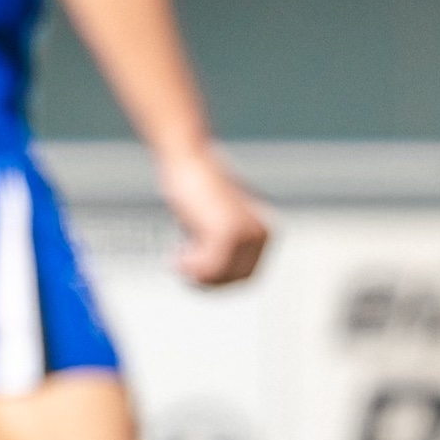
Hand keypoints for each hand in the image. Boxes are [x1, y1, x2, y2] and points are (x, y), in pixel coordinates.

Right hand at [160, 147, 270, 287]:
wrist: (188, 158)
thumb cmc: (195, 183)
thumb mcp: (214, 217)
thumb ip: (221, 240)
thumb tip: (212, 267)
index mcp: (263, 231)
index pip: (246, 273)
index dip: (219, 278)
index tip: (195, 274)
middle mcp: (260, 233)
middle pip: (236, 278)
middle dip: (208, 280)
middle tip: (182, 269)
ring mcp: (245, 235)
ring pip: (222, 276)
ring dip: (196, 274)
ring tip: (177, 260)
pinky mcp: (226, 234)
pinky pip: (209, 268)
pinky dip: (189, 267)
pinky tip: (176, 256)